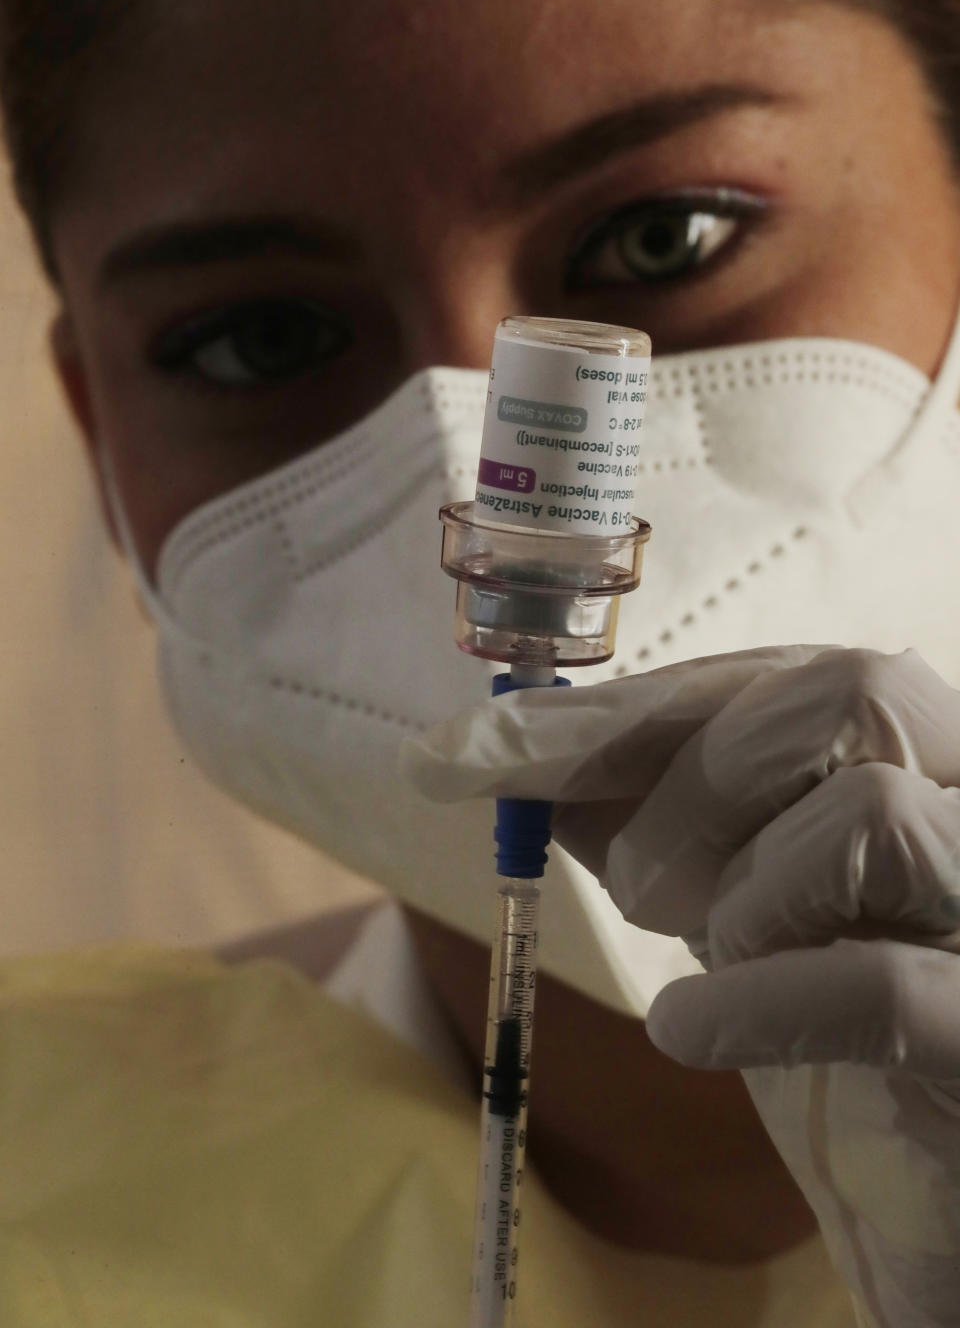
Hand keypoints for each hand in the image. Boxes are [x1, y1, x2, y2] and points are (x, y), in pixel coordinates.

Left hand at [402, 646, 959, 1327]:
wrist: (937, 1198)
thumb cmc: (843, 1039)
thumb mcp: (740, 904)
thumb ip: (654, 820)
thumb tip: (523, 752)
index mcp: (938, 764)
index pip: (796, 674)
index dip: (643, 703)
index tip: (508, 741)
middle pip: (854, 694)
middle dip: (699, 775)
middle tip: (636, 883)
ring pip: (870, 814)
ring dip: (739, 892)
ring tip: (708, 964)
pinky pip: (877, 987)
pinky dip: (749, 1001)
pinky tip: (689, 1031)